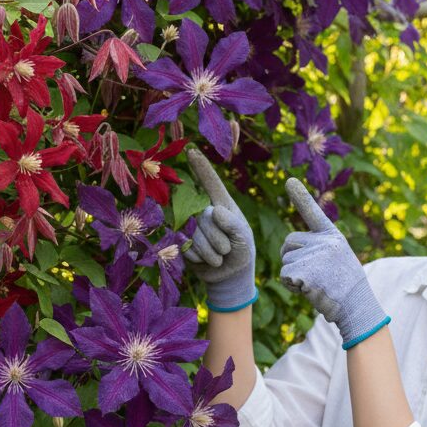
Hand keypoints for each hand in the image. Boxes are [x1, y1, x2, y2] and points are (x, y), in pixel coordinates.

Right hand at [182, 147, 256, 310]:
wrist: (229, 277)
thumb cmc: (241, 252)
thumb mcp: (244, 238)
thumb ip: (234, 225)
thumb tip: (216, 211)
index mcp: (222, 205)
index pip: (211, 184)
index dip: (201, 167)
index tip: (191, 150)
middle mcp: (204, 213)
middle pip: (205, 219)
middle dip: (219, 240)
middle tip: (227, 250)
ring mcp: (192, 227)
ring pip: (196, 236)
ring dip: (211, 252)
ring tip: (220, 258)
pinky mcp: (182, 243)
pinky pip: (188, 249)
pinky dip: (201, 259)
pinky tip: (206, 262)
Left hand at [280, 178, 387, 345]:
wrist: (357, 307)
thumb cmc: (346, 286)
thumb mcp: (338, 259)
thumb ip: (319, 248)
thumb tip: (291, 248)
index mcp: (332, 236)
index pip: (313, 212)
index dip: (300, 196)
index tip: (289, 180)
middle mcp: (324, 242)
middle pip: (288, 242)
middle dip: (290, 257)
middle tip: (308, 273)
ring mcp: (314, 256)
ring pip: (285, 261)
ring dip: (294, 275)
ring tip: (316, 284)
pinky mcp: (305, 271)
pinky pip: (285, 275)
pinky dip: (292, 286)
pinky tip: (310, 290)